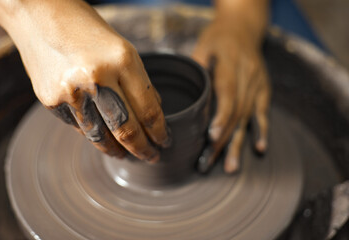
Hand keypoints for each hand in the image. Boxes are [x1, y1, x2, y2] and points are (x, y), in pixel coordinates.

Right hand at [0, 0, 169, 161]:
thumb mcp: (123, 49)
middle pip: (126, 130)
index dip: (160, 132)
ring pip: (100, 136)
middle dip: (143, 150)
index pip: (148, 110)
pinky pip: (80, 127)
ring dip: (117, 150)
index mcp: (122, 61)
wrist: (39, 13)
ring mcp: (71, 92)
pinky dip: (94, 134)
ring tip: (126, 154)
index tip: (165, 142)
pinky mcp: (51, 101)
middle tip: (151, 157)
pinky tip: (102, 136)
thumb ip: (138, 82)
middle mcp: (97, 78)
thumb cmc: (87, 30)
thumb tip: (153, 113)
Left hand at [193, 1, 270, 172]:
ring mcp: (258, 84)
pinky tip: (258, 148)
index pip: (227, 94)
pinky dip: (261, 131)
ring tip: (230, 167)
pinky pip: (263, 113)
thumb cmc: (218, 37)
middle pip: (236, 112)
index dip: (221, 117)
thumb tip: (186, 100)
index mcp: (231, 64)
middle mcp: (248, 76)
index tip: (212, 138)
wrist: (244, 27)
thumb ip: (197, 70)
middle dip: (222, 140)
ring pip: (248, 118)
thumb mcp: (203, 46)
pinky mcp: (264, 90)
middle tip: (207, 163)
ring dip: (239, 143)